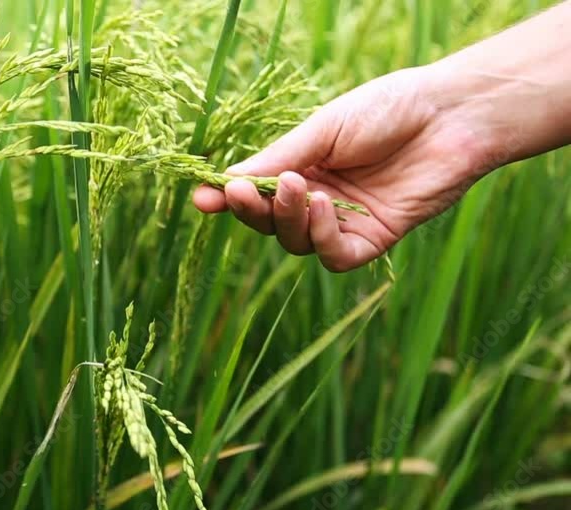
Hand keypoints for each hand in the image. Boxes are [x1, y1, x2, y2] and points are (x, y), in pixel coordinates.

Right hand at [193, 66, 496, 271]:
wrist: (450, 114)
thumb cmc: (387, 109)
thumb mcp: (322, 130)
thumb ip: (277, 160)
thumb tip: (225, 181)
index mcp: (304, 168)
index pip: (257, 194)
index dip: (229, 200)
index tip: (202, 199)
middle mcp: (320, 199)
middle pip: (271, 224)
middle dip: (255, 211)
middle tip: (247, 192)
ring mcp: (346, 222)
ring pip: (297, 243)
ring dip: (290, 220)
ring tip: (302, 188)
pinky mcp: (375, 239)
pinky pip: (334, 257)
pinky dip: (321, 239)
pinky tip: (326, 208)